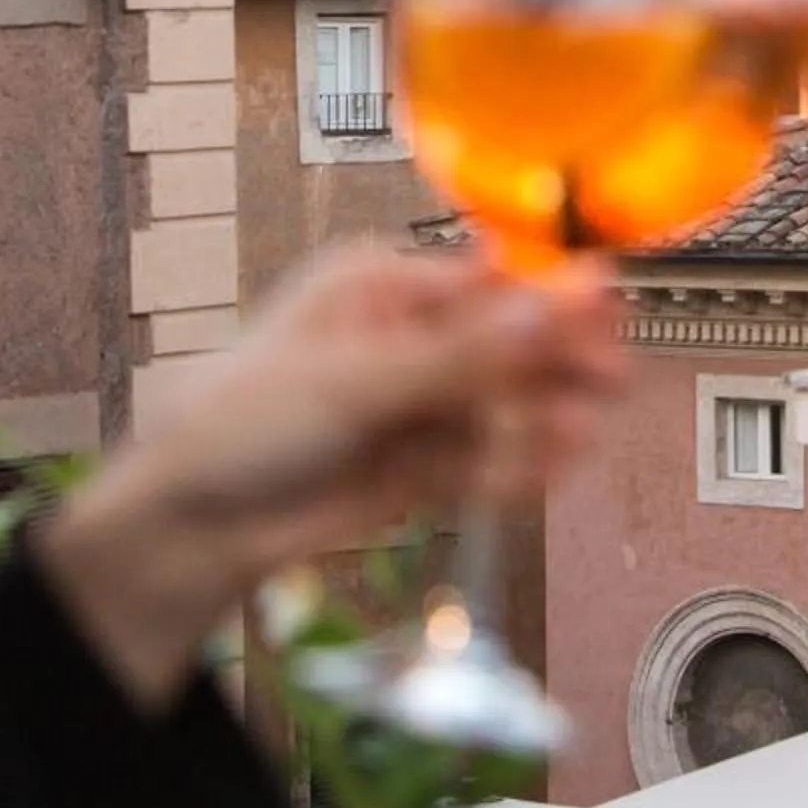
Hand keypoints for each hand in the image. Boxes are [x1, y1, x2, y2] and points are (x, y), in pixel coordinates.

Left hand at [38, 244, 624, 705]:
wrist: (192, 525)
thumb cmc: (240, 423)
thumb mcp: (353, 382)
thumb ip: (459, 357)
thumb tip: (546, 309)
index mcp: (381, 287)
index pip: (486, 283)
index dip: (548, 295)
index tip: (606, 302)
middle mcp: (406, 340)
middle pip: (504, 346)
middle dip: (556, 361)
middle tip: (614, 375)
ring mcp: (416, 407)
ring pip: (501, 407)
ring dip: (543, 417)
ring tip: (588, 429)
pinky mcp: (420, 470)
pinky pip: (484, 460)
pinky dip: (519, 462)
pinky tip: (558, 460)